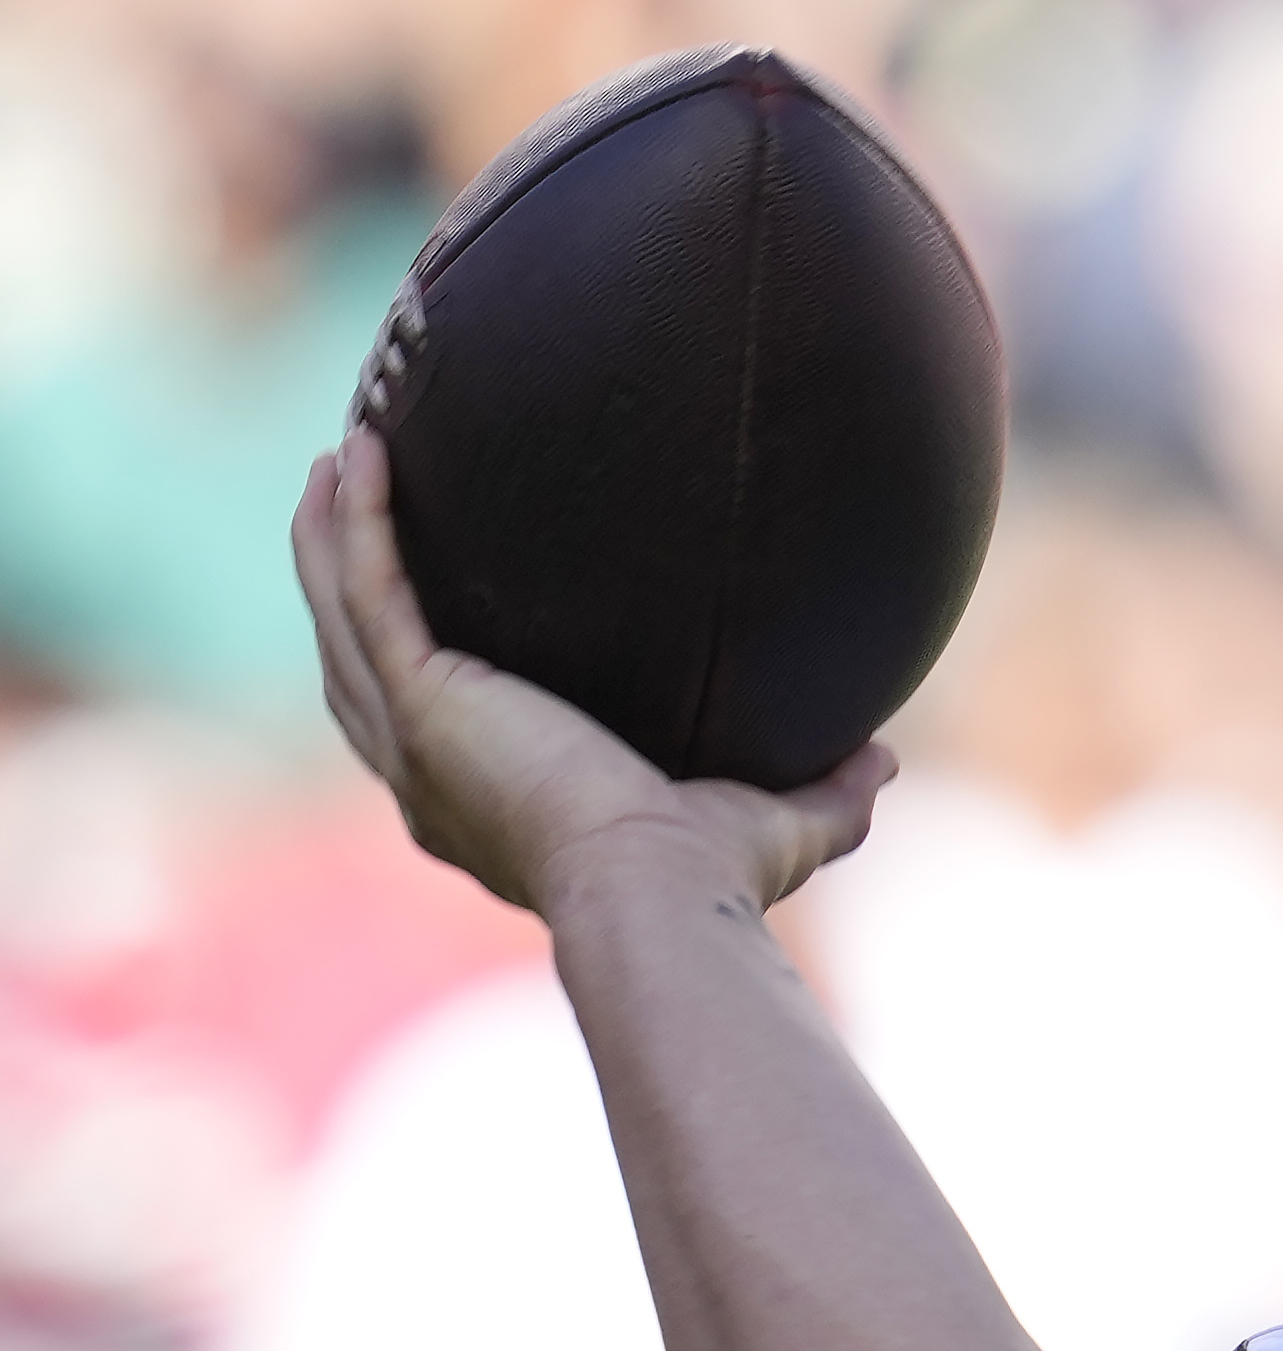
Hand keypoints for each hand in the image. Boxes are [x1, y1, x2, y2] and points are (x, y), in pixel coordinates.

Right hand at [291, 433, 887, 916]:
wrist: (663, 893)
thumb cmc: (712, 884)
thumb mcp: (778, 829)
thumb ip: (828, 797)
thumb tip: (885, 759)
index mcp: (485, 806)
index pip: (431, 724)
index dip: (415, 659)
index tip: (427, 604)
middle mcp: (428, 776)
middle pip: (356, 659)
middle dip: (344, 577)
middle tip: (348, 501)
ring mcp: (415, 737)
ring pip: (343, 615)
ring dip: (329, 535)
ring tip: (334, 460)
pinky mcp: (424, 699)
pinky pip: (366, 590)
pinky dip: (356, 524)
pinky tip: (355, 457)